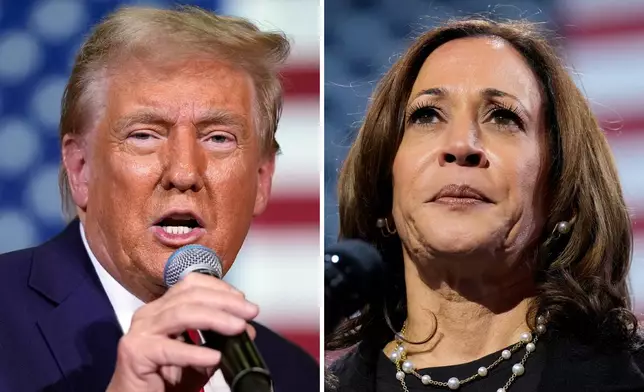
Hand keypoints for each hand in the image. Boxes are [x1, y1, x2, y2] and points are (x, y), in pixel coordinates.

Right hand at [106, 273, 258, 391]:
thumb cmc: (167, 381)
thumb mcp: (200, 358)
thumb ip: (219, 341)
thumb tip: (247, 329)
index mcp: (162, 309)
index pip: (191, 285)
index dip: (219, 288)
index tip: (243, 301)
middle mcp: (149, 314)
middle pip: (190, 295)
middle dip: (224, 301)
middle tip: (250, 312)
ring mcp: (140, 331)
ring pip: (182, 314)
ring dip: (215, 319)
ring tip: (239, 328)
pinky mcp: (135, 352)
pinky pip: (170, 348)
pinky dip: (195, 352)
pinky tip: (215, 357)